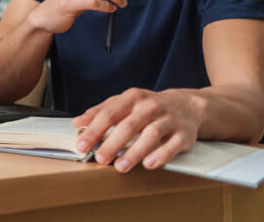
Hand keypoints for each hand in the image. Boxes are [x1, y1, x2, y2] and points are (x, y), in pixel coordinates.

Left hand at [72, 88, 204, 171]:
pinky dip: (161, 155)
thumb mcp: (124, 102)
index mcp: (133, 98)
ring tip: (120, 166)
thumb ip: (100, 112)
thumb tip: (77, 123)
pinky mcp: (184, 134)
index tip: (82, 144)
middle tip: (100, 158)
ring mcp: (169, 119)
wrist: (187, 105)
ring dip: (134, 152)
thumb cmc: (148, 106)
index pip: (109, 114)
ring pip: (151, 135)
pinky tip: (148, 164)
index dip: (94, 130)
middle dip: (112, 143)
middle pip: (129, 125)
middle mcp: (150, 106)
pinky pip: (173, 145)